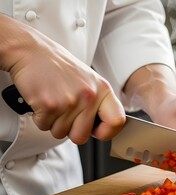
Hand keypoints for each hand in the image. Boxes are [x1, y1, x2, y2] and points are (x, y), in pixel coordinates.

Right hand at [0, 15, 125, 143]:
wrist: (31, 51)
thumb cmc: (59, 66)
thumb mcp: (89, 80)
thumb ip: (98, 103)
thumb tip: (103, 127)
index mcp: (103, 89)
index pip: (117, 121)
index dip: (107, 132)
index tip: (97, 130)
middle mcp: (90, 96)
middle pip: (82, 136)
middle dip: (70, 130)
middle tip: (65, 114)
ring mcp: (70, 101)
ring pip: (61, 133)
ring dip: (53, 122)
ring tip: (53, 102)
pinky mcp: (49, 105)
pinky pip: (44, 126)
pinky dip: (40, 118)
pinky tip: (42, 101)